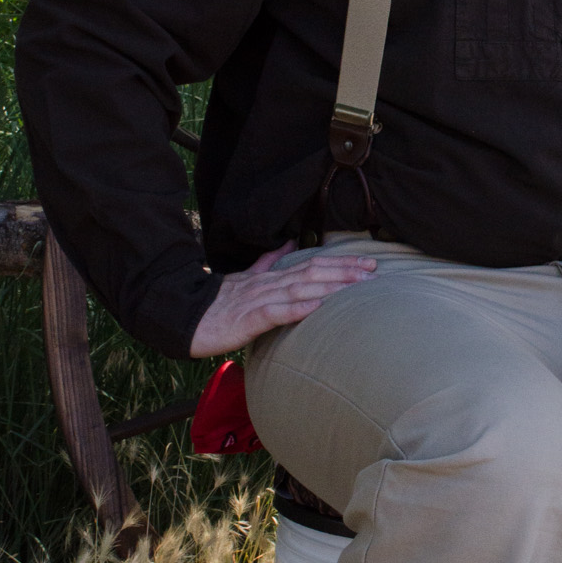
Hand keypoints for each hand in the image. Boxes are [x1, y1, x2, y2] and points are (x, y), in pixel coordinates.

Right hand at [189, 244, 376, 356]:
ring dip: (330, 288)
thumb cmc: (218, 304)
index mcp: (271, 277)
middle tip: (375, 272)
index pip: (312, 265)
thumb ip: (269, 261)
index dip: (341, 264)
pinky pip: (275, 313)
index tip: (369, 264)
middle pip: (312, 274)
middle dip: (345, 273)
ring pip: (299, 290)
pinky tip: (316, 308)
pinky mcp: (248, 319)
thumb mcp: (247, 279)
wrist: (186, 318)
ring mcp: (259, 300)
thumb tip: (291, 243)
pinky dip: (296, 309)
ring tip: (356, 287)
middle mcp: (269, 285)